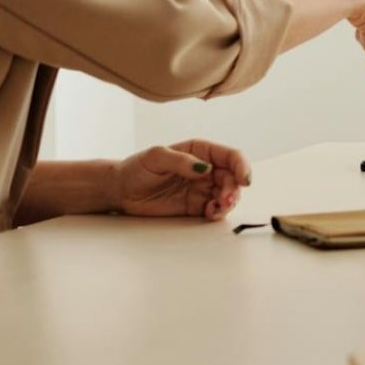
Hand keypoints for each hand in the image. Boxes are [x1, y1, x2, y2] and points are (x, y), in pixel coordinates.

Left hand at [112, 139, 253, 220]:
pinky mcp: (196, 206)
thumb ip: (181, 161)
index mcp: (200, 151)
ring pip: (228, 195)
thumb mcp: (156, 157)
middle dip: (233, 189)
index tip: (244, 180)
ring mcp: (202, 188)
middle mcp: (205, 169)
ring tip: (217, 208)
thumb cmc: (136, 168)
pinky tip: (209, 213)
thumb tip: (204, 168)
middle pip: (232, 178)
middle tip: (224, 200)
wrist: (121, 190)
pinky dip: (218, 212)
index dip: (242, 167)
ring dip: (229, 202)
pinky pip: (215, 209)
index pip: (230, 156)